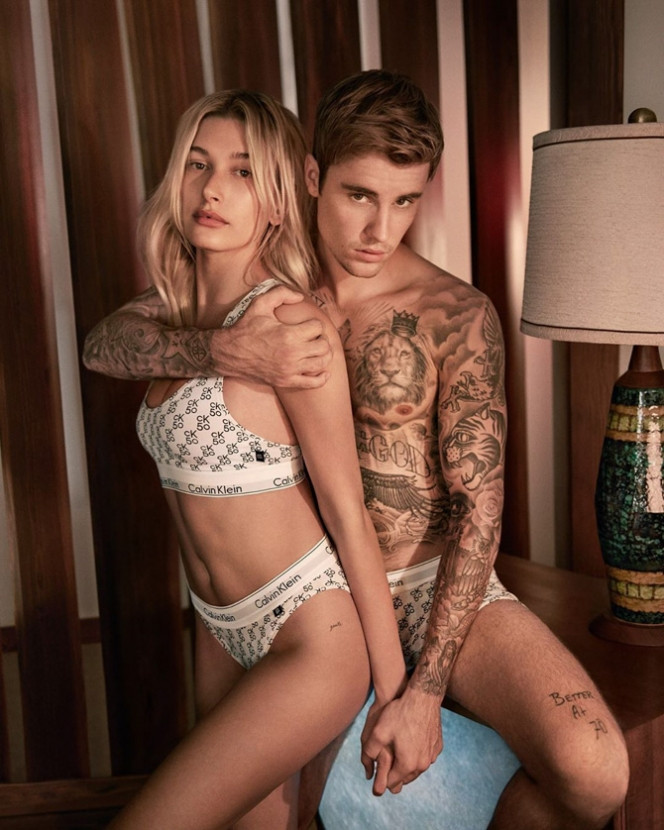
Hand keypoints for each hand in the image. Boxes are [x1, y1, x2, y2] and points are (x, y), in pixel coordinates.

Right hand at [210, 286, 331, 386]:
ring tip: (316, 350)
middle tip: (314, 337)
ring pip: (322, 363)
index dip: (315, 323)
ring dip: (324, 355)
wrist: (229, 353)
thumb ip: (281, 293)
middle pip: (324, 346)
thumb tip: (300, 297)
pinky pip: (313, 383)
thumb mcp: (260, 304)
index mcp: (288, 334)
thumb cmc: (245, 327)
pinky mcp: (286, 381)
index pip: (318, 327)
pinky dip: (322, 377)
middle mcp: (292, 354)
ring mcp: (290, 370)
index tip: (308, 324)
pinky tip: (322, 370)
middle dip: (322, 338)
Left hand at [360, 691, 442, 795]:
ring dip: (406, 764)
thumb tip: (367, 773)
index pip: (392, 783)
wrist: (423, 696)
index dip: (381, 777)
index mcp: (408, 765)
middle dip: (394, 772)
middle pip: (405, 778)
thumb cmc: (400, 713)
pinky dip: (417, 754)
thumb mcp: (378, 732)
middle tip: (385, 760)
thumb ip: (369, 753)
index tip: (376, 768)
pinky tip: (409, 743)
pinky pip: (425, 757)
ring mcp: (432, 755)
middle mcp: (423, 764)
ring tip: (395, 752)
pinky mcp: (437, 746)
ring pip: (416, 768)